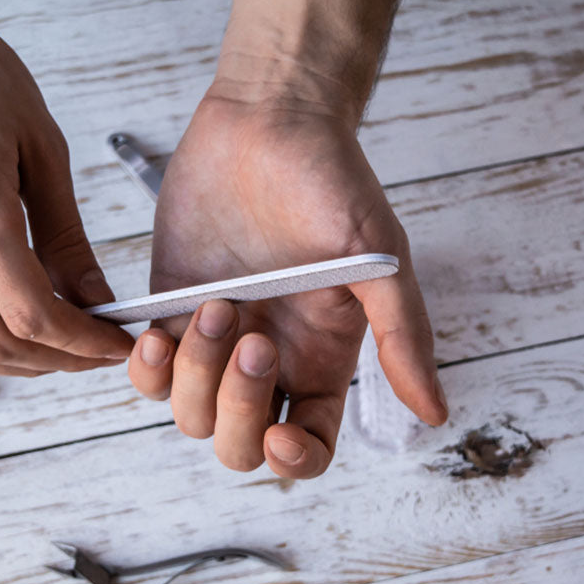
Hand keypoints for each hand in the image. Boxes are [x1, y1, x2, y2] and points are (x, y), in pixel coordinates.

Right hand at [0, 0, 132, 374]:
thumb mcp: (40, 145)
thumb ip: (66, 234)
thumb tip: (93, 294)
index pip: (33, 313)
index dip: (82, 343)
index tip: (113, 343)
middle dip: (57, 360)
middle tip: (94, 350)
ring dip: (15, 360)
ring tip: (58, 346)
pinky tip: (12, 323)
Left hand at [128, 97, 447, 477]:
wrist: (268, 123)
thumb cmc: (332, 184)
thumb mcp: (379, 261)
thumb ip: (403, 337)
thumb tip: (436, 411)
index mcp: (320, 359)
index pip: (309, 444)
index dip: (293, 460)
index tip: (279, 432)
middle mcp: (268, 360)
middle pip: (239, 444)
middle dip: (237, 409)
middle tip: (252, 340)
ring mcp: (215, 340)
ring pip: (190, 413)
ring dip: (195, 376)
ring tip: (215, 305)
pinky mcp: (170, 309)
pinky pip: (148, 372)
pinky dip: (146, 368)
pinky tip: (158, 332)